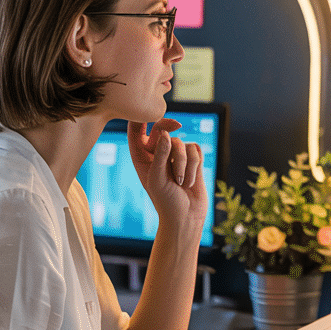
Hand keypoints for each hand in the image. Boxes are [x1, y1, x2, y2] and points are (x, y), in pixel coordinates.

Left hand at [127, 120, 207, 236]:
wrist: (186, 217)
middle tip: (177, 125)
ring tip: (180, 182)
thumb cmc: (165, 200)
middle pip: (162, 127)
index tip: (150, 112)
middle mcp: (157, 152)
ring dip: (182, 163)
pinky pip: (195, 149)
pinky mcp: (192, 159)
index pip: (136, 129)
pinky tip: (189, 181)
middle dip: (168, 129)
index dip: (140, 117)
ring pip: (181, 142)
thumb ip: (159, 155)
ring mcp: (175, 154)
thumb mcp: (157, 178)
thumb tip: (165, 133)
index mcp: (140, 156)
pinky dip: (194, 165)